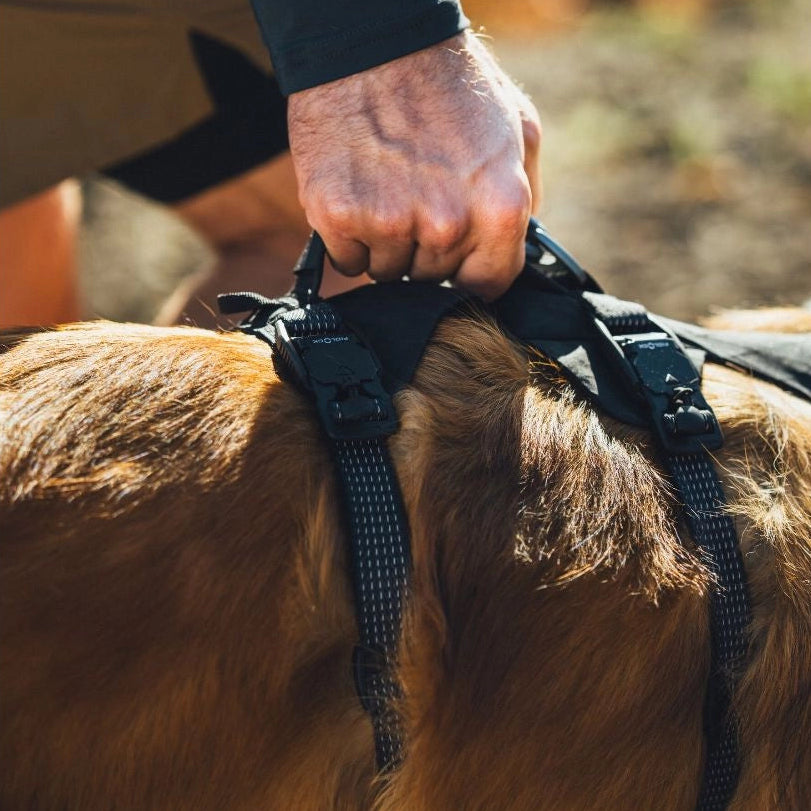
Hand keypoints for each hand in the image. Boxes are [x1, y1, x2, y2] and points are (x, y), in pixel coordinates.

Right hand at [287, 31, 540, 299]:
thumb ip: (525, 195)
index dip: (471, 270)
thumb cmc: (449, 83)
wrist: (373, 42)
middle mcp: (447, 225)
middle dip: (426, 250)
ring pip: (388, 273)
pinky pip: (348, 261)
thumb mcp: (519, 127)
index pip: (488, 286)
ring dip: (386, 245)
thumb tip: (517, 245)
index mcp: (499, 209)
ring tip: (386, 188)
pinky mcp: (338, 217)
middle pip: (432, 279)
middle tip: (416, 195)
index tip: (458, 254)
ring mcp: (389, 224)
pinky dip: (349, 239)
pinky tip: (358, 194)